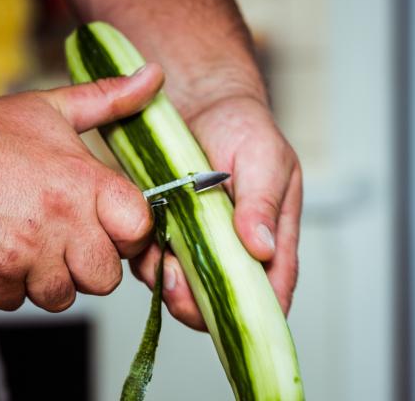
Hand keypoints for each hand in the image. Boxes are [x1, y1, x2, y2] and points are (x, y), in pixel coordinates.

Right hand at [0, 65, 163, 311]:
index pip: (139, 230)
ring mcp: (24, 254)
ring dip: (51, 278)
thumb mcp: (52, 107)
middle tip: (67, 236)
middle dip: (90, 262)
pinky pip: (19, 301)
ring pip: (63, 296)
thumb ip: (110, 99)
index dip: (130, 231)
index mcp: (82, 180)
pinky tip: (2, 250)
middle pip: (106, 277)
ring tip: (31, 241)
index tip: (112, 223)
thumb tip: (154, 77)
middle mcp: (59, 221)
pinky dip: (12, 285)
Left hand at [130, 96, 301, 329]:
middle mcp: (232, 249)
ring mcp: (197, 244)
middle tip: (177, 281)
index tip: (229, 312)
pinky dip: (146, 257)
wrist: (198, 102)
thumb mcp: (263, 157)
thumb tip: (263, 249)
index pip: (271, 292)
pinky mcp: (165, 233)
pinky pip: (152, 260)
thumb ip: (263, 202)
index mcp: (270, 238)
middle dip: (197, 303)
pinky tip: (143, 239)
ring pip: (182, 286)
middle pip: (220, 300)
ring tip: (159, 258)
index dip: (254, 311)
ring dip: (166, 281)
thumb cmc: (242, 127)